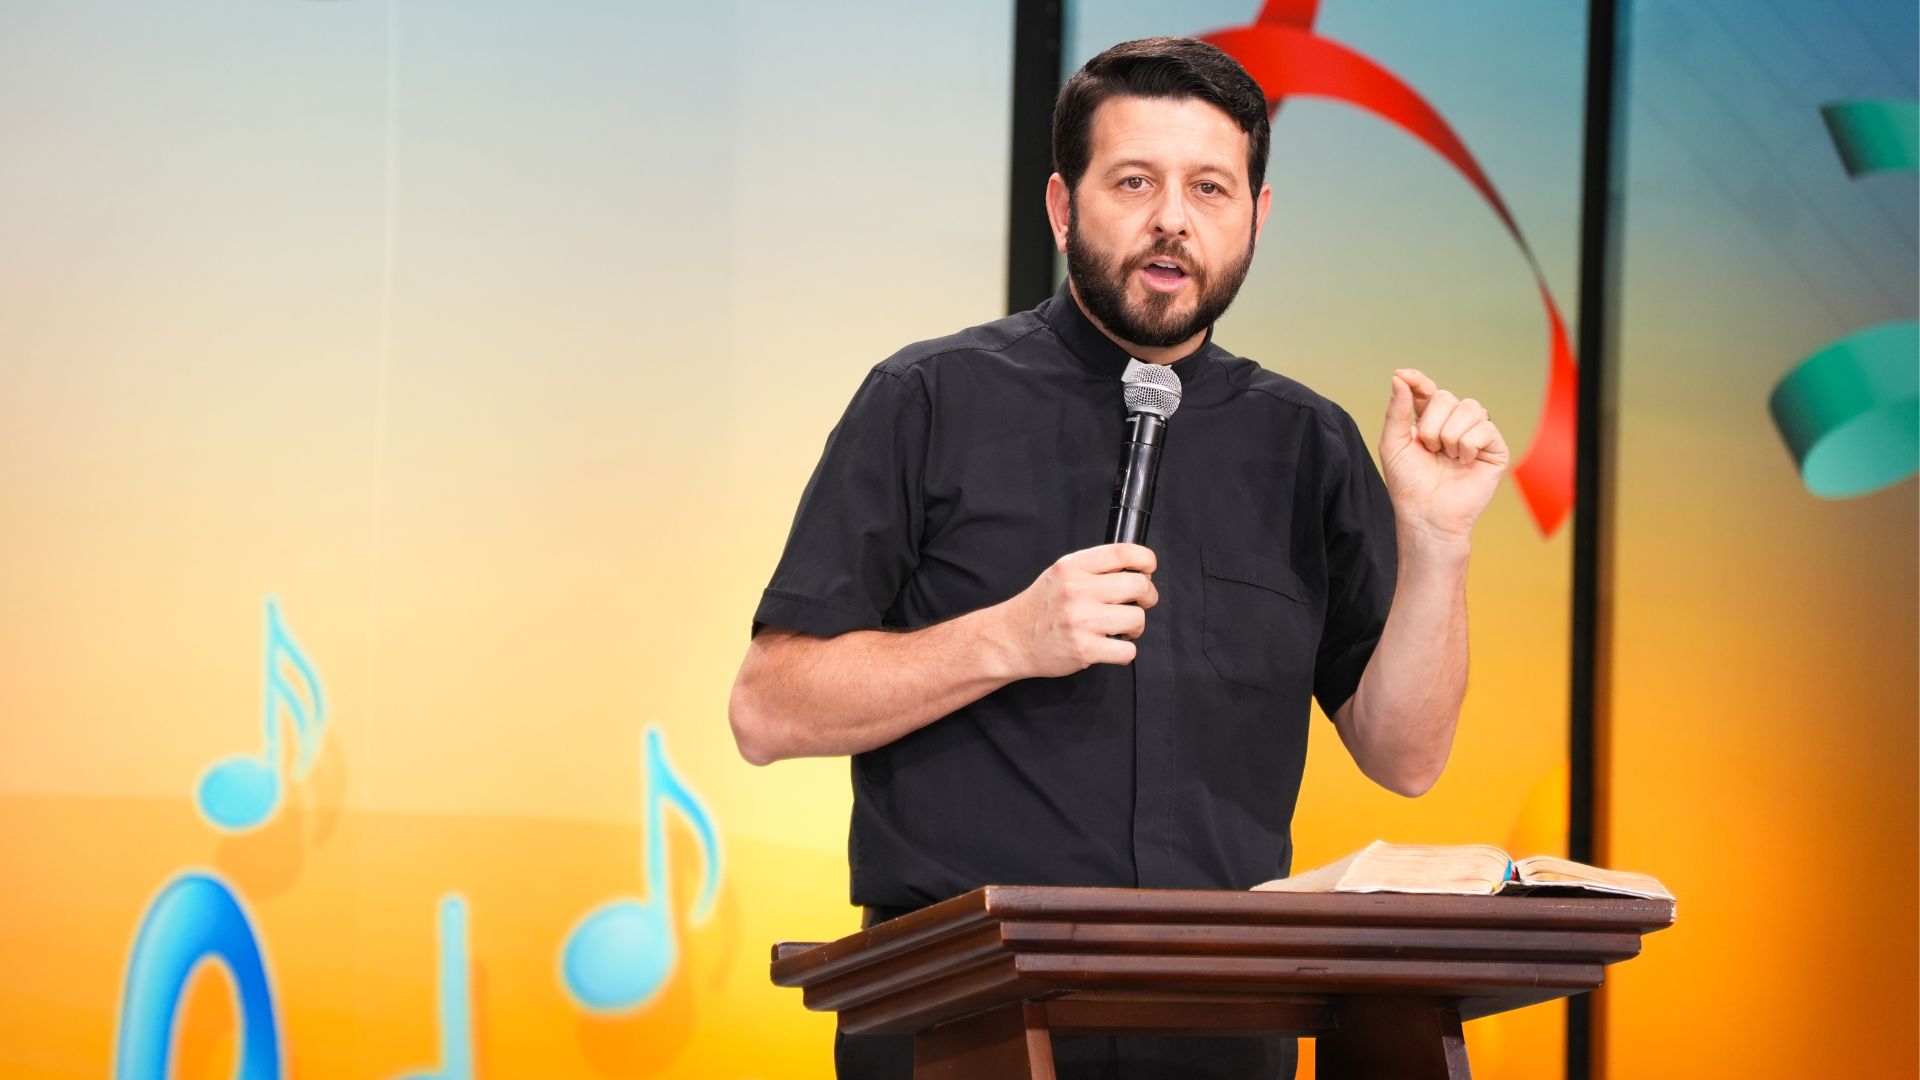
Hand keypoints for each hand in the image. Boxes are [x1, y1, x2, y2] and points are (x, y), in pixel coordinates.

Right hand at [997, 544, 1158, 677]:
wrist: (1011, 639)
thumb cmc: (1040, 607)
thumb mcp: (1061, 574)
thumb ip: (1094, 568)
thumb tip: (1137, 571)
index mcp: (1073, 567)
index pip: (1123, 553)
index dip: (1146, 560)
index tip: (1149, 569)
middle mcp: (1077, 590)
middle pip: (1139, 585)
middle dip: (1147, 596)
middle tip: (1139, 603)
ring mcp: (1081, 620)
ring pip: (1137, 618)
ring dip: (1136, 626)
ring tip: (1121, 628)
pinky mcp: (1084, 649)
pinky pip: (1127, 650)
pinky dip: (1125, 652)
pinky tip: (1111, 647)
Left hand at [1379, 368, 1508, 543]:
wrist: (1426, 514)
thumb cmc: (1408, 484)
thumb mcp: (1393, 444)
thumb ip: (1397, 411)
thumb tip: (1399, 378)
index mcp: (1430, 421)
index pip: (1428, 391)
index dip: (1418, 381)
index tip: (1403, 374)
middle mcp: (1455, 424)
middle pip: (1446, 397)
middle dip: (1431, 425)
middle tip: (1429, 450)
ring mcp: (1476, 435)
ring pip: (1469, 408)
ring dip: (1449, 435)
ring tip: (1446, 457)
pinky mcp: (1495, 448)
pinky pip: (1484, 427)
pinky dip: (1468, 445)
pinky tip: (1463, 462)